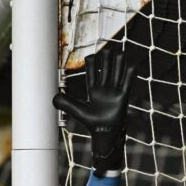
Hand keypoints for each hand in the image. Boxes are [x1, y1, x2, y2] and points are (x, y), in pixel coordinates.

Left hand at [53, 47, 136, 175]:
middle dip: (106, 56)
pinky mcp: (123, 95)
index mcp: (93, 88)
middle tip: (108, 51)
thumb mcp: (77, 110)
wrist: (105, 133)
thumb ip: (65, 103)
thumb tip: (53, 97)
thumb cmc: (92, 123)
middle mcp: (104, 86)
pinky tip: (132, 62)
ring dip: (119, 60)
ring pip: (117, 69)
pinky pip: (128, 81)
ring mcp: (114, 90)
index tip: (92, 57)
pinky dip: (130, 71)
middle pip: (106, 65)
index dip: (92, 60)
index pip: (92, 68)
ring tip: (119, 52)